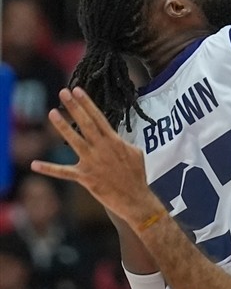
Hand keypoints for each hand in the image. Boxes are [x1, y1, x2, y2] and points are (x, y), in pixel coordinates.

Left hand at [32, 89, 160, 230]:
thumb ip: (121, 142)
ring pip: (74, 140)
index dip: (87, 103)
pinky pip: (63, 172)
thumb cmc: (137, 175)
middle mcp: (102, 148)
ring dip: (63, 126)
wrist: (135, 198)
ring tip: (52, 113)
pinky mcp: (85, 177)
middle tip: (64, 92)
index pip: (98, 117)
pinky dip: (49, 169)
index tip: (78, 90)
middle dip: (75, 107)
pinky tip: (35, 164)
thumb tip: (115, 137)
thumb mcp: (135, 152)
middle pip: (86, 123)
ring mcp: (92, 162)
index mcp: (114, 141)